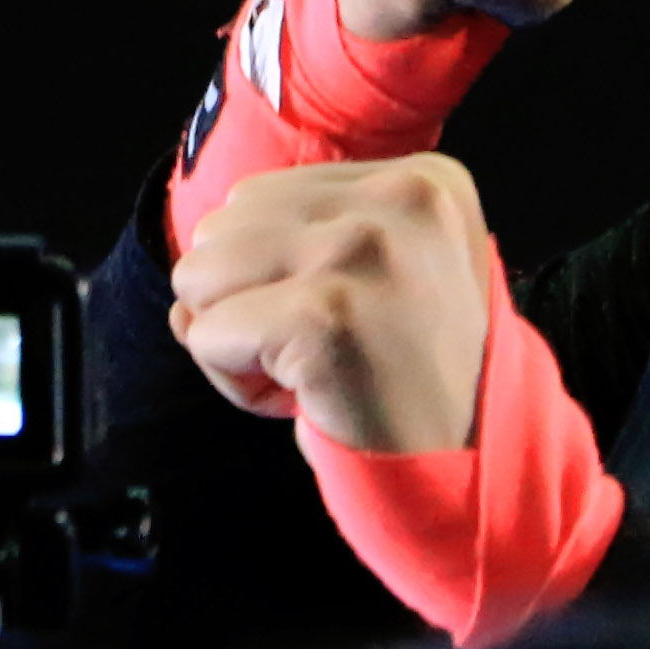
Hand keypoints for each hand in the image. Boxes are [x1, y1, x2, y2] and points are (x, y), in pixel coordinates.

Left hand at [170, 157, 493, 453]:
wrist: (470, 471)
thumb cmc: (410, 386)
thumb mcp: (367, 287)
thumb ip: (276, 260)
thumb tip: (179, 300)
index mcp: (421, 178)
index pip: (259, 197)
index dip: (277, 274)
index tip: (351, 320)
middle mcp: (401, 197)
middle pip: (222, 228)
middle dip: (249, 304)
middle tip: (328, 355)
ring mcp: (361, 250)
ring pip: (199, 276)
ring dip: (236, 342)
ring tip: (313, 372)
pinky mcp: (324, 314)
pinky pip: (204, 335)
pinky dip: (235, 382)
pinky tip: (304, 399)